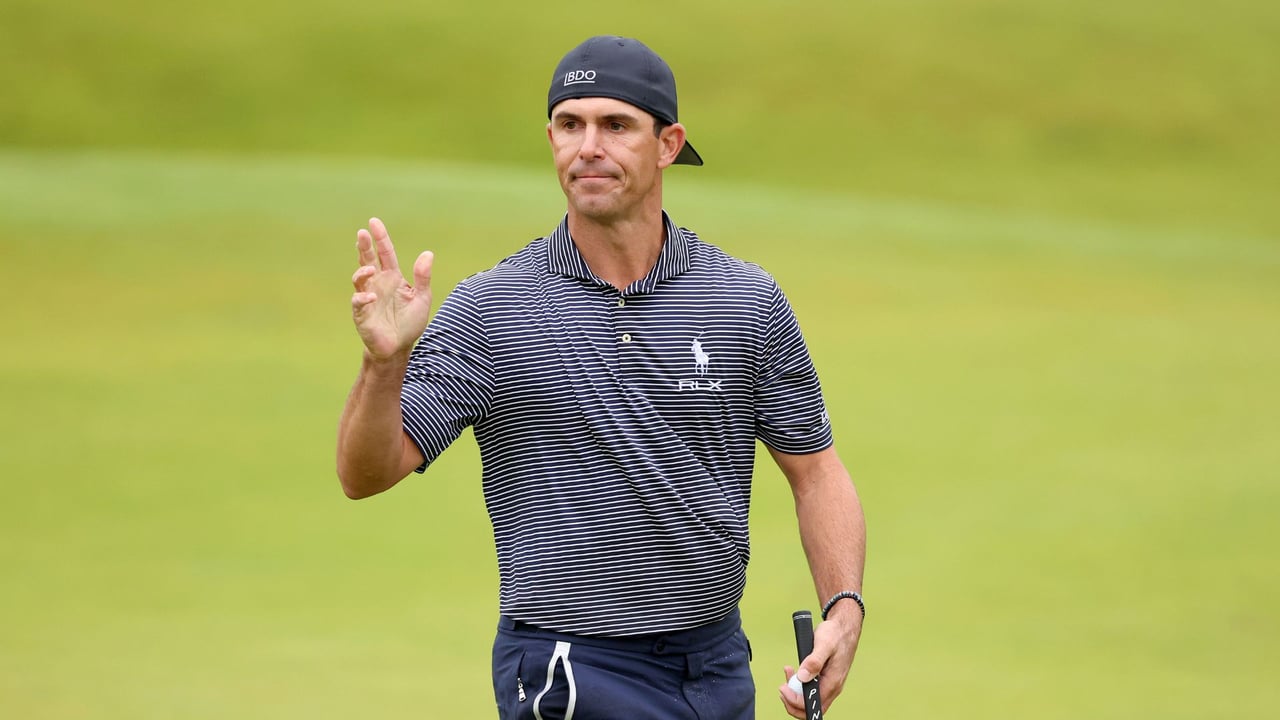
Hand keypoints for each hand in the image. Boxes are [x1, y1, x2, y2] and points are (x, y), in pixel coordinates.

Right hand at [350, 218, 434, 360]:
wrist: (399, 348)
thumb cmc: (409, 322)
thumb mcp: (422, 297)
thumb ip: (423, 277)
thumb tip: (428, 254)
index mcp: (392, 277)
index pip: (385, 253)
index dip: (380, 238)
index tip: (374, 222)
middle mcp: (377, 284)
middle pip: (367, 260)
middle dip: (364, 246)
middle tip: (362, 233)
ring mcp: (368, 298)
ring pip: (359, 279)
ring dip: (363, 271)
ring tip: (370, 268)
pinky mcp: (362, 314)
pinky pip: (358, 303)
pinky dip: (363, 298)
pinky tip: (371, 297)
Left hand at [779, 613, 860, 717]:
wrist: (845, 627)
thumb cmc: (836, 634)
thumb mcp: (824, 644)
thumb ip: (814, 661)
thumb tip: (802, 677)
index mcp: (833, 682)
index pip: (812, 704)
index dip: (794, 701)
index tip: (783, 687)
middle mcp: (832, 687)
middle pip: (810, 708)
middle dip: (792, 702)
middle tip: (782, 686)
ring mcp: (829, 684)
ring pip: (809, 700)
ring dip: (794, 692)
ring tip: (788, 673)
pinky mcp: (824, 678)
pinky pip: (810, 689)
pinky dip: (799, 684)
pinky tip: (793, 672)